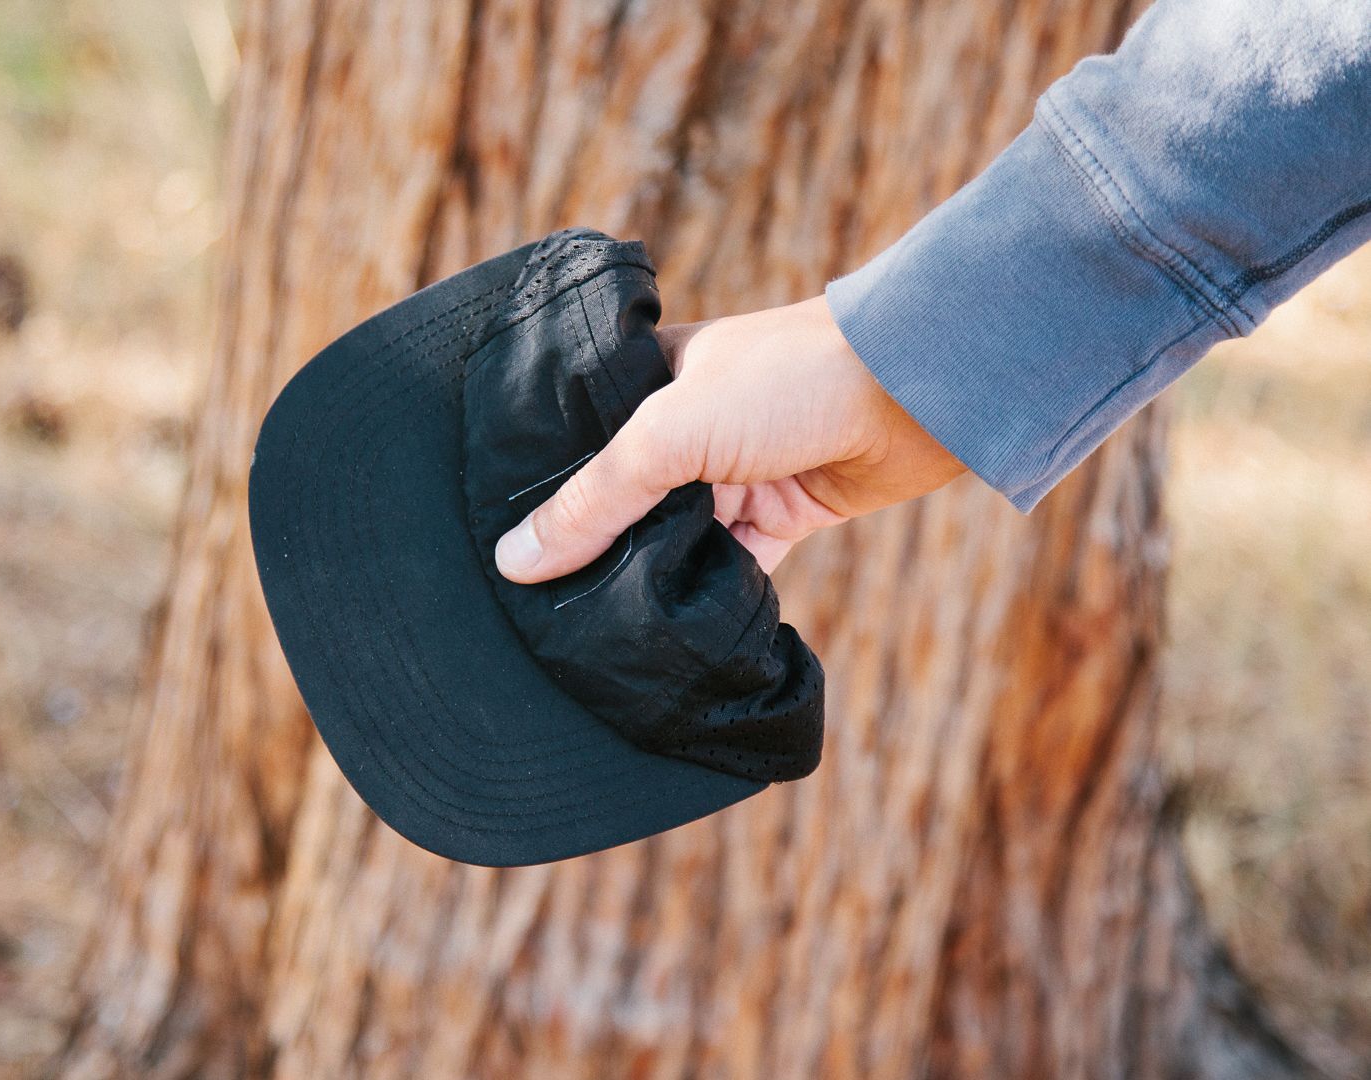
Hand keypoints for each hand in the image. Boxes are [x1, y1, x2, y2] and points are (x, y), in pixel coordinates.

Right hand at [494, 296, 965, 581]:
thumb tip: (515, 561)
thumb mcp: (667, 433)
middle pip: (625, 499)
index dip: (545, 494)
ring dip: (654, 577)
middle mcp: (688, 423)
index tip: (502, 553)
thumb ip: (594, 499)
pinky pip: (732, 565)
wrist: (914, 391)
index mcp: (649, 377)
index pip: (578, 441)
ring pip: (676, 539)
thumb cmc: (785, 382)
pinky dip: (713, 593)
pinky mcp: (783, 512)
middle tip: (546, 608)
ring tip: (599, 630)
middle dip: (596, 548)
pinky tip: (679, 627)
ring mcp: (737, 470)